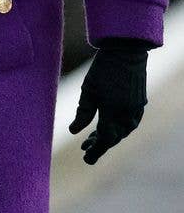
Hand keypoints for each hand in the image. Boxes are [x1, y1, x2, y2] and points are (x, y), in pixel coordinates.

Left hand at [69, 37, 148, 163]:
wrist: (126, 53)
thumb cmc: (103, 70)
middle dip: (99, 145)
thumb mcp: (89, 90)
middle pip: (113, 138)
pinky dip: (116, 128)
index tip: (85, 158)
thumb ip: (83, 113)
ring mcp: (135, 111)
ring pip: (121, 132)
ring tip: (91, 139)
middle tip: (84, 149)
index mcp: (113, 114)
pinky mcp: (139, 105)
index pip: (104, 140)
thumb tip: (73, 132)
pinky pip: (128, 123)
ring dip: (107, 136)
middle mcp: (127, 116)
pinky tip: (106, 127)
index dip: (95, 150)